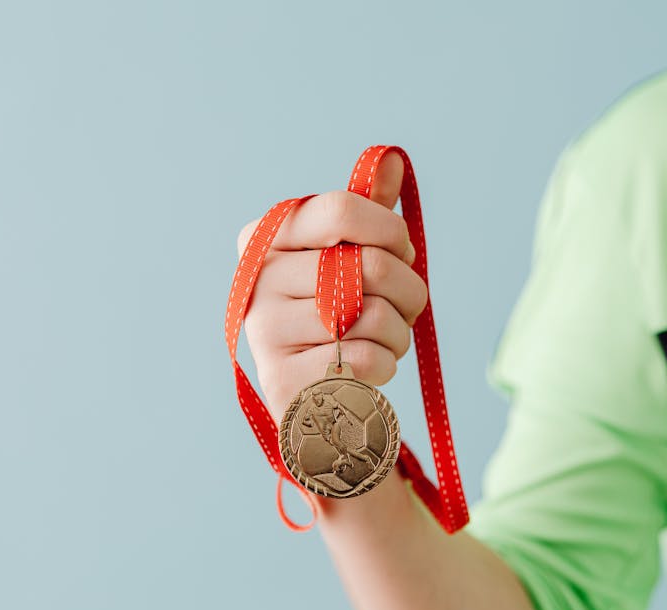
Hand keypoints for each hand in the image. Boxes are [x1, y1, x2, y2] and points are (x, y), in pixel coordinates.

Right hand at [236, 153, 427, 417]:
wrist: (314, 394)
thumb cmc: (336, 314)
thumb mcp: (347, 257)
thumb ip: (365, 210)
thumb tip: (388, 157)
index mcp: (267, 237)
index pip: (343, 209)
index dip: (390, 230)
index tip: (402, 249)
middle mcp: (257, 280)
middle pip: (371, 265)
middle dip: (410, 289)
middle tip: (406, 305)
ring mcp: (264, 332)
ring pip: (374, 315)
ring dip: (400, 331)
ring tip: (385, 338)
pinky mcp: (283, 381)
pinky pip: (366, 358)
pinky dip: (387, 364)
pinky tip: (371, 367)